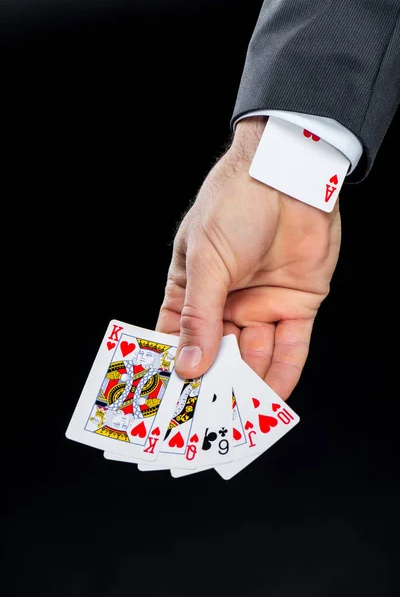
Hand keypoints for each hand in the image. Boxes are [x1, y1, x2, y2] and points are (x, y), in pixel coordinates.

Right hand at [156, 117, 340, 399]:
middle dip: (216, 386)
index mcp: (194, 289)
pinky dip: (284, 373)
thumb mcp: (205, 261)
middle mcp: (227, 302)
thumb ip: (199, 315)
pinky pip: (291, 347)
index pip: (179, 338)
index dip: (175, 370)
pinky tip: (275, 398)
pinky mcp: (296, 305)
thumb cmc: (232, 205)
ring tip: (244, 419)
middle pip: (218, 355)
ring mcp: (261, 305)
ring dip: (251, 386)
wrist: (288, 174)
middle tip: (211, 423)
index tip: (171, 405)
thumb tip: (187, 364)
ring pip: (255, 357)